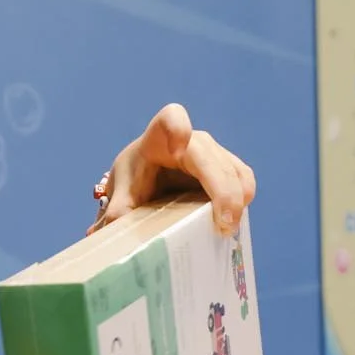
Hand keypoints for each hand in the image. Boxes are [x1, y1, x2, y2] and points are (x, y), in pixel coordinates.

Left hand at [90, 104, 255, 236]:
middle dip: (223, 191)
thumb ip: (117, 212)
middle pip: (213, 159)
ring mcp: (214, 152)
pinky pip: (243, 180)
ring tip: (226, 230)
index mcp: (158, 138)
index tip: (179, 146)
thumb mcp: (122, 194)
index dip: (178, 129)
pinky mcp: (228, 168)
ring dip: (236, 200)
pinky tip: (231, 223)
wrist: (149, 176)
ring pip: (235, 171)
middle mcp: (192, 140)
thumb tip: (110, 235)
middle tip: (222, 226)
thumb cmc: (136, 179)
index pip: (171, 120)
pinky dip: (241, 202)